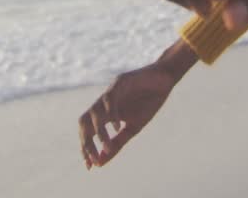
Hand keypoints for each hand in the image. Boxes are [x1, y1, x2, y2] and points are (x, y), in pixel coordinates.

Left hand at [78, 43, 195, 168]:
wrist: (164, 80)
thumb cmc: (148, 102)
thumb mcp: (133, 128)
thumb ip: (116, 143)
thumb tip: (100, 163)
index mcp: (104, 115)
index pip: (87, 132)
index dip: (85, 148)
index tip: (90, 166)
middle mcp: (102, 104)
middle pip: (83, 122)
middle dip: (86, 142)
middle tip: (93, 158)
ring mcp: (109, 92)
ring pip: (94, 112)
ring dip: (98, 131)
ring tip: (106, 146)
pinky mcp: (119, 82)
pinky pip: (109, 99)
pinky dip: (111, 114)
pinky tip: (118, 126)